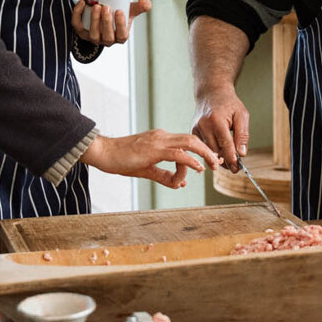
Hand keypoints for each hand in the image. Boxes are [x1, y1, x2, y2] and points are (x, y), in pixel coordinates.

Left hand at [72, 0, 150, 46]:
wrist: (103, 13)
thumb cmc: (118, 13)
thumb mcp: (131, 10)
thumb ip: (141, 6)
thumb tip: (145, 1)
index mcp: (120, 36)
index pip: (122, 36)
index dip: (120, 25)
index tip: (120, 11)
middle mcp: (107, 40)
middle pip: (107, 37)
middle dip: (106, 22)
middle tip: (106, 7)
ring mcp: (94, 37)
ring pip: (93, 35)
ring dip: (94, 21)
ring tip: (96, 6)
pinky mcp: (82, 32)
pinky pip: (77, 26)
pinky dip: (77, 15)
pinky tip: (81, 3)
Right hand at [83, 129, 219, 188]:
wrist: (103, 152)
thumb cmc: (121, 160)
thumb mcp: (147, 169)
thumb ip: (164, 176)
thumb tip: (182, 184)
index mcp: (161, 139)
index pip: (186, 143)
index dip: (200, 153)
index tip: (207, 165)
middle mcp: (162, 136)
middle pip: (193, 138)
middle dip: (208, 150)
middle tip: (218, 163)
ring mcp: (158, 141)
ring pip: (189, 142)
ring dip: (204, 153)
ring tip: (213, 165)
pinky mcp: (154, 149)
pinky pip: (177, 153)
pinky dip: (190, 160)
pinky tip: (197, 168)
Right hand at [192, 85, 249, 170]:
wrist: (212, 93)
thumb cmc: (229, 103)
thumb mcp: (241, 115)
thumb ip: (242, 134)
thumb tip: (241, 153)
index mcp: (217, 120)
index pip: (225, 144)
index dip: (231, 158)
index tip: (237, 168)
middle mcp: (204, 125)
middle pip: (215, 150)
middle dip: (225, 161)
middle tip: (235, 168)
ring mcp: (196, 128)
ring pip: (207, 151)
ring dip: (218, 159)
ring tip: (228, 163)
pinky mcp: (193, 131)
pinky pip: (201, 147)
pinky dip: (210, 152)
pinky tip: (218, 155)